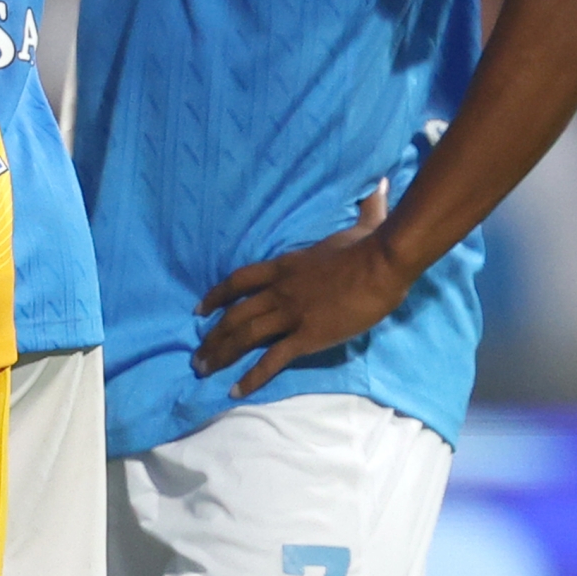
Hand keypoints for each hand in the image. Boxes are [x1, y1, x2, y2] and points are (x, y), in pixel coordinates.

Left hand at [195, 184, 408, 395]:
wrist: (381, 264)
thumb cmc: (369, 246)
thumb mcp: (360, 224)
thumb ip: (364, 209)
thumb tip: (378, 185)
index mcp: (284, 266)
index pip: (238, 280)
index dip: (216, 296)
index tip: (199, 310)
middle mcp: (278, 290)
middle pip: (234, 314)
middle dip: (212, 336)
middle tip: (195, 355)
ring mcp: (290, 313)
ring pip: (244, 335)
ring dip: (220, 354)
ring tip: (202, 370)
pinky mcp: (307, 335)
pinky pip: (272, 359)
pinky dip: (252, 376)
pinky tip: (236, 389)